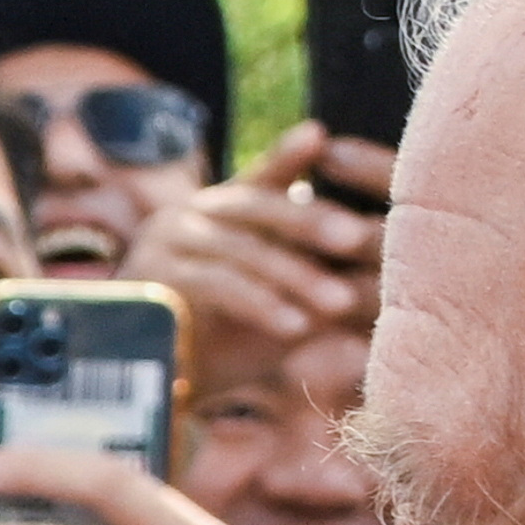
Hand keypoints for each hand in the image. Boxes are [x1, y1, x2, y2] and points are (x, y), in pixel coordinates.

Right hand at [118, 124, 388, 347]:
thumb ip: (311, 283)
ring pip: (240, 249)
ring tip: (340, 303)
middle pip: (254, 206)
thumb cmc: (225, 347)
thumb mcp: (278, 307)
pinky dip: (261, 304)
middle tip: (358, 237)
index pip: (258, 179)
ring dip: (295, 275)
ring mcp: (165, 243)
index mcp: (219, 214)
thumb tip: (372, 283)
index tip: (318, 134)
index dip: (286, 156)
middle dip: (309, 221)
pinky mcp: (152, 281)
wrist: (159, 389)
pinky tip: (297, 327)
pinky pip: (217, 285)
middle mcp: (188, 216)